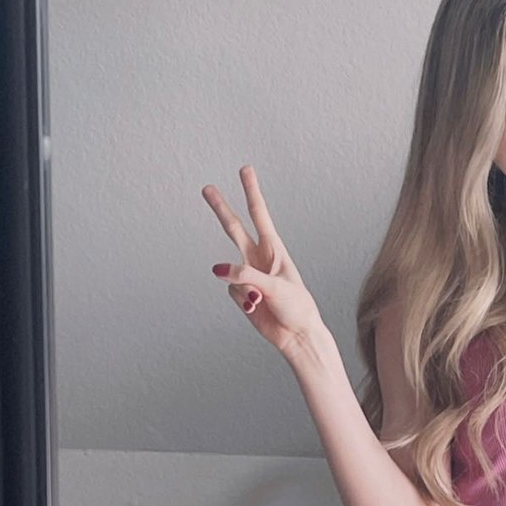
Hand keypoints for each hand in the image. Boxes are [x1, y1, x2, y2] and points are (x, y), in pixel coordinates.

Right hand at [203, 166, 329, 358]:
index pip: (258, 214)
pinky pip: (231, 290)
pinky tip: (256, 308)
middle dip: (221, 208)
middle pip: (234, 228)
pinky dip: (242, 300)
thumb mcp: (274, 287)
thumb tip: (217, 269)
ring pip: (228, 269)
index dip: (251, 191)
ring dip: (241, 286)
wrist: (297, 335)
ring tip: (260, 300)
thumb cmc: (297, 307)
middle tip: (207, 188)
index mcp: (274, 249)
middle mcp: (258, 258)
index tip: (245, 169)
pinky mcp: (241, 293)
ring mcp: (248, 275)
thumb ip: (245, 274)